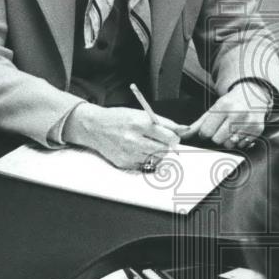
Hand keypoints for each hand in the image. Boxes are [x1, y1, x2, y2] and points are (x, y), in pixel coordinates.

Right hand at [64, 104, 185, 169]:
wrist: (94, 127)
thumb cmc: (118, 118)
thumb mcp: (140, 114)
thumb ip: (163, 122)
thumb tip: (183, 129)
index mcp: (138, 123)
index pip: (167, 135)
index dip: (174, 136)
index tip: (174, 136)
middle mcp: (133, 139)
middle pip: (164, 149)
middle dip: (166, 144)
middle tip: (160, 139)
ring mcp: (128, 153)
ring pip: (156, 158)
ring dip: (156, 152)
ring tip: (146, 143)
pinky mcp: (125, 163)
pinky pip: (145, 164)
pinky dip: (145, 158)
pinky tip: (136, 150)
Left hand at [181, 81, 269, 149]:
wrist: (252, 95)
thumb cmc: (229, 104)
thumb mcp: (213, 110)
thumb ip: (196, 125)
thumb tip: (180, 134)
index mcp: (223, 106)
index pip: (206, 132)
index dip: (206, 132)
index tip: (210, 127)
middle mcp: (238, 113)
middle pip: (217, 140)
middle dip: (217, 136)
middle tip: (222, 128)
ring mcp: (249, 122)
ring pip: (230, 144)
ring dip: (228, 140)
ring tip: (231, 129)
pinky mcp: (258, 129)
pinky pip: (242, 145)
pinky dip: (239, 141)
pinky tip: (240, 131)